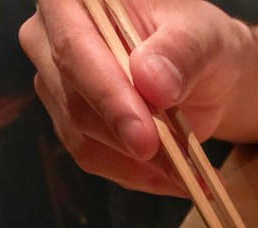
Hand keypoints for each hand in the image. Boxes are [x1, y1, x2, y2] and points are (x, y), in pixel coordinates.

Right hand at [20, 0, 252, 195]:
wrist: (207, 75)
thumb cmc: (200, 43)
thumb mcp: (204, 37)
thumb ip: (181, 52)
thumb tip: (152, 82)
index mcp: (72, 0)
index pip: (75, 47)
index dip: (108, 96)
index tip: (144, 137)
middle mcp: (50, 39)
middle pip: (74, 100)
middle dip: (126, 138)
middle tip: (178, 166)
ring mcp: (57, 86)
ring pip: (83, 138)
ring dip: (141, 165)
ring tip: (192, 173)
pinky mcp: (72, 126)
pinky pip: (96, 161)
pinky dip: (141, 176)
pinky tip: (179, 179)